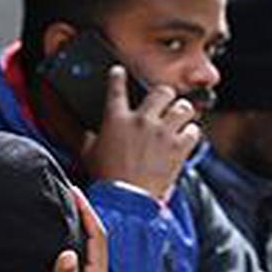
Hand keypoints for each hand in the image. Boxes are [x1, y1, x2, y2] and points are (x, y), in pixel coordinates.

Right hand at [20, 187, 108, 271]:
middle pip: (91, 236)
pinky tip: (40, 232)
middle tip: (63, 189)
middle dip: (80, 211)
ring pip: (78, 244)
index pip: (98, 237)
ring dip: (69, 223)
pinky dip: (57, 238)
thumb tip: (67, 253)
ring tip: (53, 203)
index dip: (88, 212)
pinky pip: (64, 255)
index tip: (73, 191)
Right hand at [81, 66, 200, 201]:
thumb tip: (78, 130)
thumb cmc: (105, 179)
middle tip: (163, 102)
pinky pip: (194, 131)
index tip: (119, 71)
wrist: (125, 201)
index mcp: (116, 119)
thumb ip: (84, 137)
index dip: (117, 76)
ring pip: (183, 107)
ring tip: (179, 118)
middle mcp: (142, 120)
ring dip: (182, 112)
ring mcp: (162, 133)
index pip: (116, 88)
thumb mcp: (88, 154)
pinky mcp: (178, 148)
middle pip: (161, 92)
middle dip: (164, 95)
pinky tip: (186, 138)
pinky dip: (191, 134)